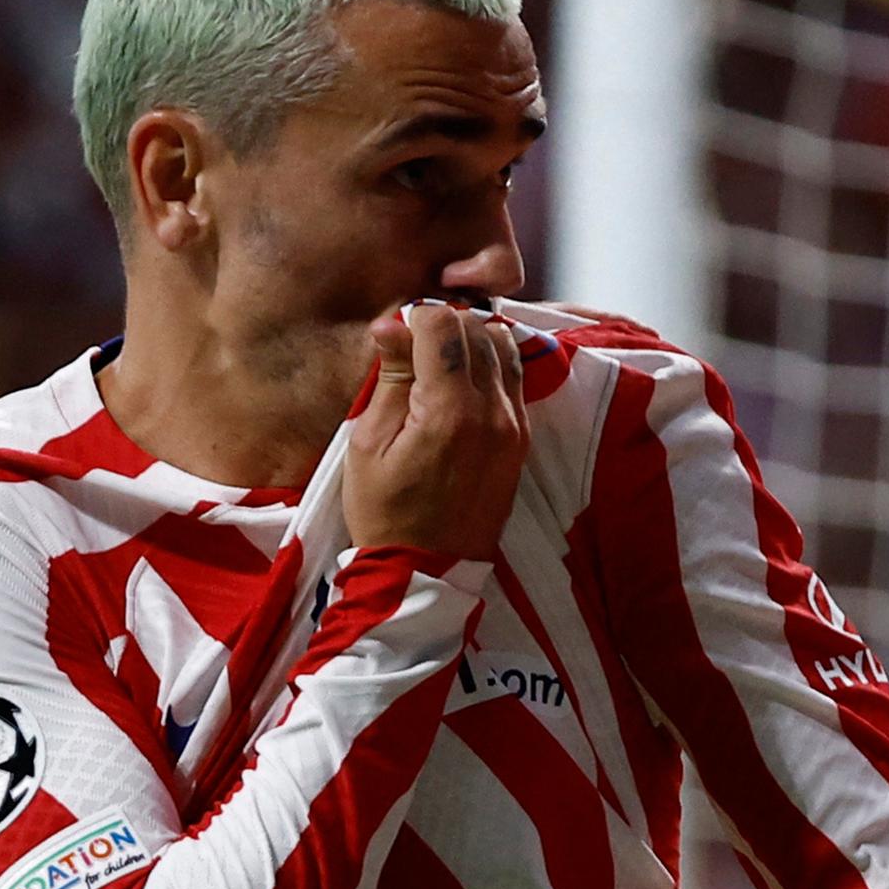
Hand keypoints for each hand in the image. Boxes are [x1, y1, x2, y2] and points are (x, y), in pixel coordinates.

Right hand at [339, 300, 528, 563]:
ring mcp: (514, 425)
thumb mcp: (367, 445)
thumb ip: (390, 380)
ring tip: (442, 360)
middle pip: (479, 329)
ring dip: (473, 341)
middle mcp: (492, 411)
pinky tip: (463, 382)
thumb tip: (392, 326)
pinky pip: (515, 379)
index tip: (397, 331)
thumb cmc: (385, 513)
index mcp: (449, 411)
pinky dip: (491, 366)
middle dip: (445, 325)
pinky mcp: (522, 439)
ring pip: (505, 347)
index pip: (444, 326)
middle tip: (415, 345)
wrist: (425, 570)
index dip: (417, 317)